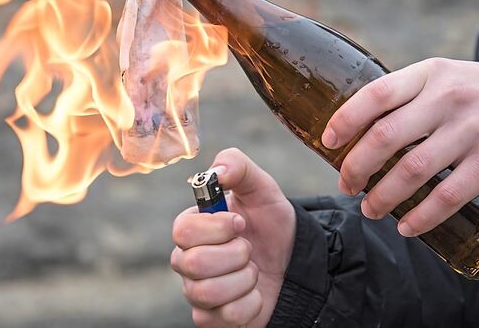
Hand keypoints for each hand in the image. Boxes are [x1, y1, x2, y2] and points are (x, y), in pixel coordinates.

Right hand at [171, 148, 294, 326]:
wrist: (296, 262)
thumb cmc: (271, 224)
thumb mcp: (261, 188)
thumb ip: (237, 166)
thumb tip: (214, 171)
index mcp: (192, 228)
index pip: (182, 231)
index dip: (216, 228)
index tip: (241, 224)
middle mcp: (187, 260)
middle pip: (193, 263)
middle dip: (235, 254)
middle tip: (249, 249)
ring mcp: (196, 292)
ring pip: (207, 292)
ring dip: (245, 279)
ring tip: (254, 270)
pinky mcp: (211, 319)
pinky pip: (226, 316)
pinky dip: (251, 303)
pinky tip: (255, 293)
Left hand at [321, 58, 478, 236]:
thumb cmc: (473, 93)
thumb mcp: (440, 78)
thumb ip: (403, 96)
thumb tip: (352, 130)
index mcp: (429, 75)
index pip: (377, 94)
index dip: (346, 119)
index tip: (327, 142)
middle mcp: (447, 100)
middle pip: (387, 137)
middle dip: (357, 166)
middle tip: (346, 184)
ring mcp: (470, 132)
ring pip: (413, 171)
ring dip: (383, 197)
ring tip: (369, 209)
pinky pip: (448, 197)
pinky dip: (422, 217)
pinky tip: (406, 227)